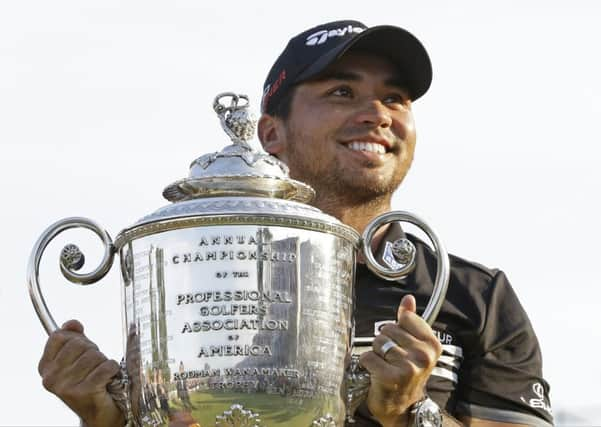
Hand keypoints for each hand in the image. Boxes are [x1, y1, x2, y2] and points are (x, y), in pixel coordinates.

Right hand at [38, 320, 123, 426]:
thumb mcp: (77, 356)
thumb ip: (73, 337)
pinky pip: (106, 366)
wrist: (99, 413)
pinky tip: (108, 379)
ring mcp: (66, 386)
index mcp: (45, 367)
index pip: (58, 336)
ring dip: (103, 362)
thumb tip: (72, 323)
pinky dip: (112, 369)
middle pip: (79, 344)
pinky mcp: (84, 391)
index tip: (82, 348)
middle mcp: (51, 378)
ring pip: (94, 355)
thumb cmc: (89, 381)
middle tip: (94, 365)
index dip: (76, 338)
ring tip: (100, 374)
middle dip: (93, 351)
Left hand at [359, 295, 441, 426]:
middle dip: (385, 342)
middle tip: (391, 358)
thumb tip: (408, 299)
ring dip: (376, 353)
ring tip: (384, 365)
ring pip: (377, 342)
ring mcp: (408, 367)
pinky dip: (366, 364)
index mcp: (432, 345)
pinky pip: (367, 357)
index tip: (401, 343)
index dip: (397, 328)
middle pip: (388, 329)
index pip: (405, 318)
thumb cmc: (407, 375)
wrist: (402, 408)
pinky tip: (375, 373)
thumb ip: (411, 321)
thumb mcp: (415, 347)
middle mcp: (423, 355)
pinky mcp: (390, 377)